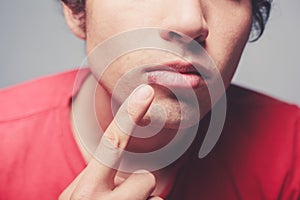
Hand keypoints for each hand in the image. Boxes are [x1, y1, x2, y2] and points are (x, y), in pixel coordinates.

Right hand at [59, 84, 163, 199]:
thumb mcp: (79, 197)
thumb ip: (97, 178)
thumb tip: (127, 175)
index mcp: (80, 191)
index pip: (110, 145)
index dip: (130, 117)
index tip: (146, 92)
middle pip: (145, 178)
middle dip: (142, 183)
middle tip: (129, 196)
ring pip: (151, 196)